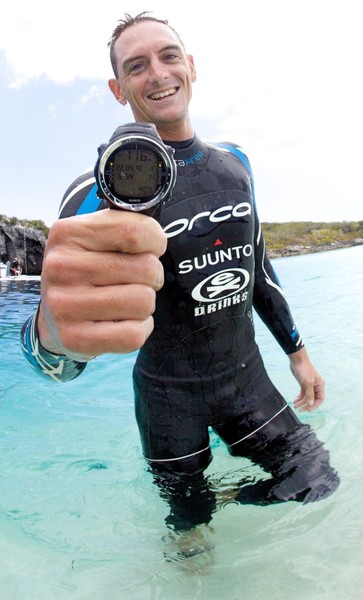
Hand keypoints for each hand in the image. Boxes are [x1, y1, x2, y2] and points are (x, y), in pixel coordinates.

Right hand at [37, 209, 166, 359]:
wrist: (54, 315)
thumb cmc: (87, 270)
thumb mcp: (97, 237)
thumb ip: (127, 226)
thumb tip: (157, 235)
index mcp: (68, 234)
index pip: (135, 232)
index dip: (156, 241)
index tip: (151, 248)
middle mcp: (61, 267)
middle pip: (146, 269)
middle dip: (152, 276)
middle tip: (134, 280)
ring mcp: (64, 305)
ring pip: (144, 302)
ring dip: (145, 304)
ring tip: (126, 301)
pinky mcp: (74, 338)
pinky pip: (134, 334)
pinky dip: (140, 328)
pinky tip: (123, 321)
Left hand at [288, 347, 324, 411]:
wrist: (297, 361)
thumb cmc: (304, 370)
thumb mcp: (307, 383)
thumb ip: (309, 394)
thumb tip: (311, 404)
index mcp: (320, 385)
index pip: (320, 399)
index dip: (314, 405)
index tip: (308, 409)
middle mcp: (316, 386)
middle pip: (313, 399)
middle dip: (307, 405)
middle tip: (300, 410)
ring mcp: (309, 385)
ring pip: (307, 397)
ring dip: (301, 402)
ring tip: (295, 406)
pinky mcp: (303, 384)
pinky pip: (302, 393)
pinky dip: (299, 398)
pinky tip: (295, 401)